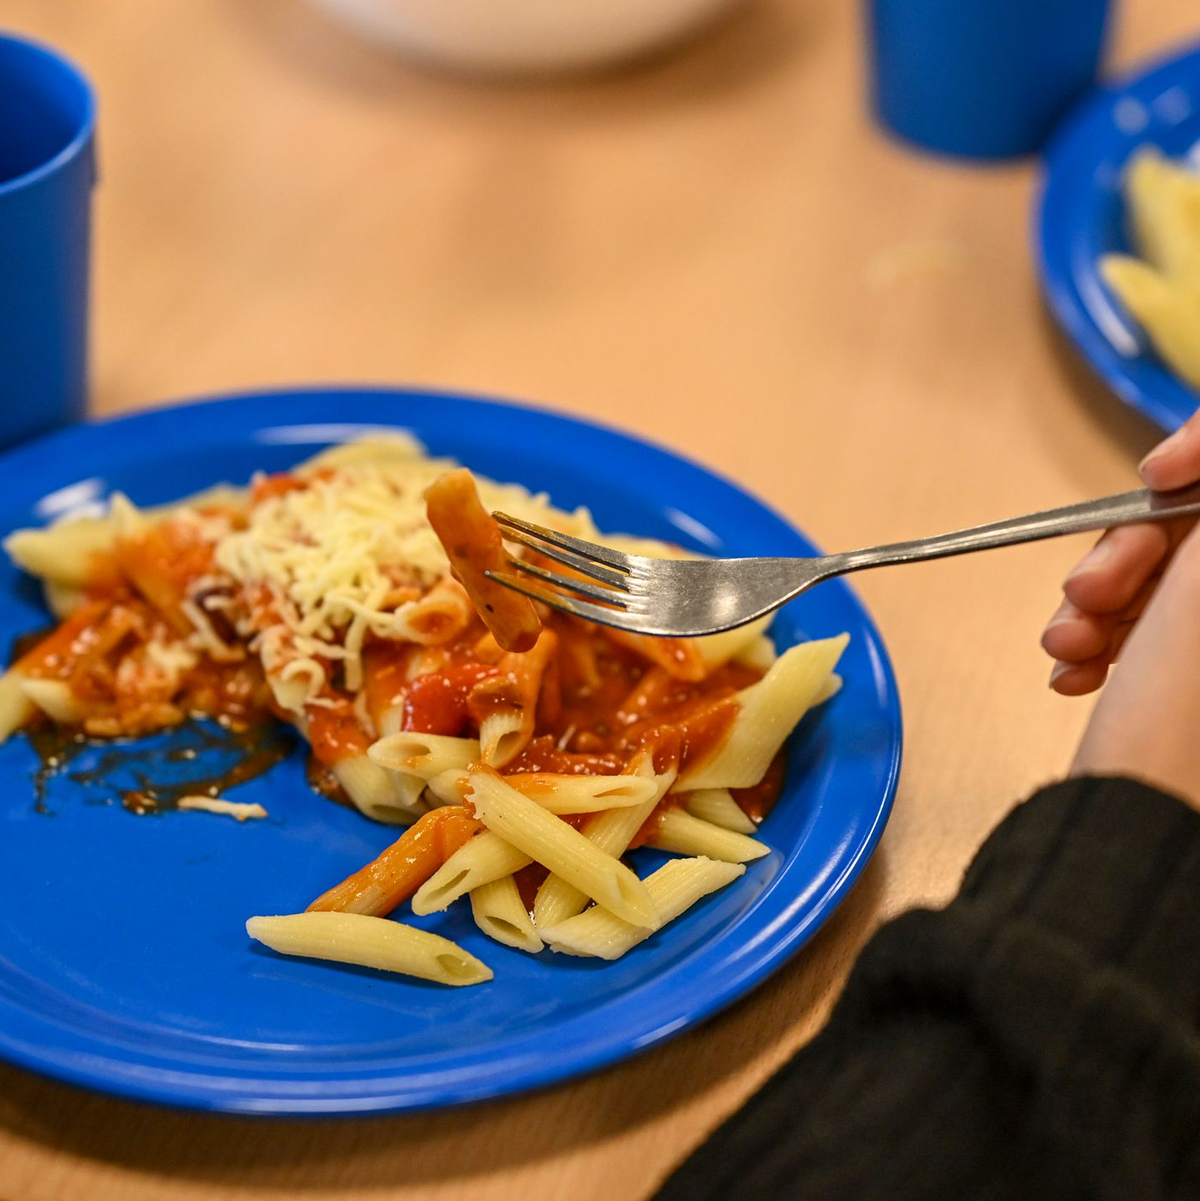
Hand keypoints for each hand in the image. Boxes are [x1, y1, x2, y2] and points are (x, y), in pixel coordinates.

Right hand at [1042, 412, 1199, 695]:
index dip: (1198, 456)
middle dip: (1127, 556)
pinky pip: (1146, 629)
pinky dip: (1103, 639)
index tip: (1152, 479)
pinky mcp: (1189, 676)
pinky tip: (1073, 666)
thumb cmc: (1183, 714)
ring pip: (1162, 582)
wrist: (1137, 829)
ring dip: (1099, 603)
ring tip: (1066, 642)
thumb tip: (1198, 446)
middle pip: (1194, 536)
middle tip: (1088, 591)